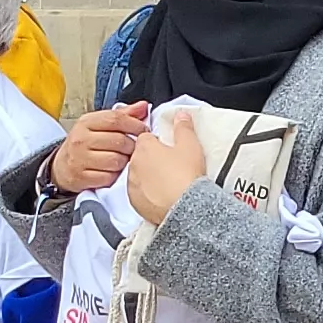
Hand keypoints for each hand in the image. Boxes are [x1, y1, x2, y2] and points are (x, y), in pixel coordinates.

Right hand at [51, 104, 149, 194]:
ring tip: (120, 160)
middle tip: (132, 149)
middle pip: (120, 141)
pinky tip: (111, 171)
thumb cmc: (85, 144)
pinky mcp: (82, 177)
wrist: (62, 166)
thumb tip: (143, 106)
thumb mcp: (99, 125)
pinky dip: (114, 176)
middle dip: (132, 146)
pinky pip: (109, 177)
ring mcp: (80, 159)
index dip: (135, 125)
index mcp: (86, 122)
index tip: (144, 130)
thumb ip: (122, 115)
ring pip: (117, 160)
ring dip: (124, 162)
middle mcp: (81, 139)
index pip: (116, 119)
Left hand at [126, 104, 206, 225]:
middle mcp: (133, 164)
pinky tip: (161, 195)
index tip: (168, 148)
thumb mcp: (190, 145)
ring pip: (138, 174)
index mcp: (145, 146)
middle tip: (170, 165)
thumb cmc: (186, 176)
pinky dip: (147, 193)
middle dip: (151, 158)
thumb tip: (180, 115)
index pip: (145, 137)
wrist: (184, 207)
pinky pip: (138, 193)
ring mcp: (132, 184)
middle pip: (140, 156)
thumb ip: (183, 127)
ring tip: (167, 181)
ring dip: (148, 175)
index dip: (157, 141)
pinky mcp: (134, 202)